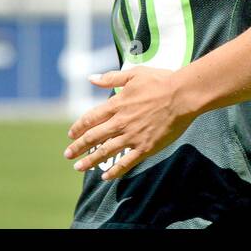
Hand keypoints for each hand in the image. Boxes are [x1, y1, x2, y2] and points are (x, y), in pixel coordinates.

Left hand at [63, 67, 193, 179]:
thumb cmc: (161, 81)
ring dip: (89, 161)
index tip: (71, 134)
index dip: (78, 127)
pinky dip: (114, 171)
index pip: (91, 119)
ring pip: (105, 152)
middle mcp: (120, 122)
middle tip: (68, 155)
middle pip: (93, 137)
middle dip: (78, 147)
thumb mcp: (135, 74)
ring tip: (78, 167)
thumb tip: (91, 78)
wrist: (183, 95)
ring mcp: (132, 136)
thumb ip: (111, 77)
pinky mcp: (145, 147)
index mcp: (117, 104)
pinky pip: (126, 163)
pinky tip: (105, 177)